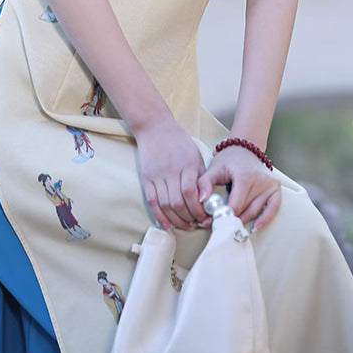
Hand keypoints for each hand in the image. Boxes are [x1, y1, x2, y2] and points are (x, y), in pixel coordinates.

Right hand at [134, 115, 208, 230]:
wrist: (155, 127)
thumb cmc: (179, 141)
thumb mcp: (196, 155)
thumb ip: (201, 177)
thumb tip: (206, 200)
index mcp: (187, 164)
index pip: (192, 193)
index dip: (198, 209)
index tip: (205, 217)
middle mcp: (171, 171)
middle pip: (178, 202)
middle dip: (189, 217)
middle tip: (197, 223)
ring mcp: (157, 176)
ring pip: (165, 205)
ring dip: (176, 220)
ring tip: (185, 225)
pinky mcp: (146, 179)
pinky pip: (152, 202)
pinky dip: (159, 216)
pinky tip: (167, 226)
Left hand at [197, 145, 280, 230]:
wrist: (245, 149)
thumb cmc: (228, 159)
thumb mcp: (213, 168)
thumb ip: (203, 184)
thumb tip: (202, 201)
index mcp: (245, 176)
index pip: (235, 205)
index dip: (222, 215)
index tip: (212, 220)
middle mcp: (260, 181)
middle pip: (245, 210)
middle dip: (230, 219)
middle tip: (217, 224)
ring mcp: (270, 185)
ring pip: (255, 211)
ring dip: (242, 220)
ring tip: (229, 225)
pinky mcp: (275, 188)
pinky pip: (273, 209)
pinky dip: (264, 219)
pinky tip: (255, 227)